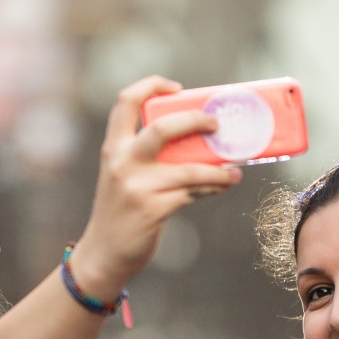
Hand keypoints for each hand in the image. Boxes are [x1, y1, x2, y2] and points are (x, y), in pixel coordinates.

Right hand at [69, 76, 242, 298]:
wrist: (104, 252)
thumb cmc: (122, 209)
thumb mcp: (123, 175)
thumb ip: (147, 156)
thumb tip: (198, 140)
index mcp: (113, 148)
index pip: (126, 101)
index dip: (152, 86)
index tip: (177, 88)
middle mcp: (122, 163)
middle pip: (163, 128)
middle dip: (196, 121)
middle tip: (216, 124)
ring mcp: (137, 187)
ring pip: (189, 169)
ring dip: (218, 169)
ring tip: (234, 170)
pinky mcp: (153, 210)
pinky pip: (193, 193)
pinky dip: (214, 187)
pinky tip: (225, 185)